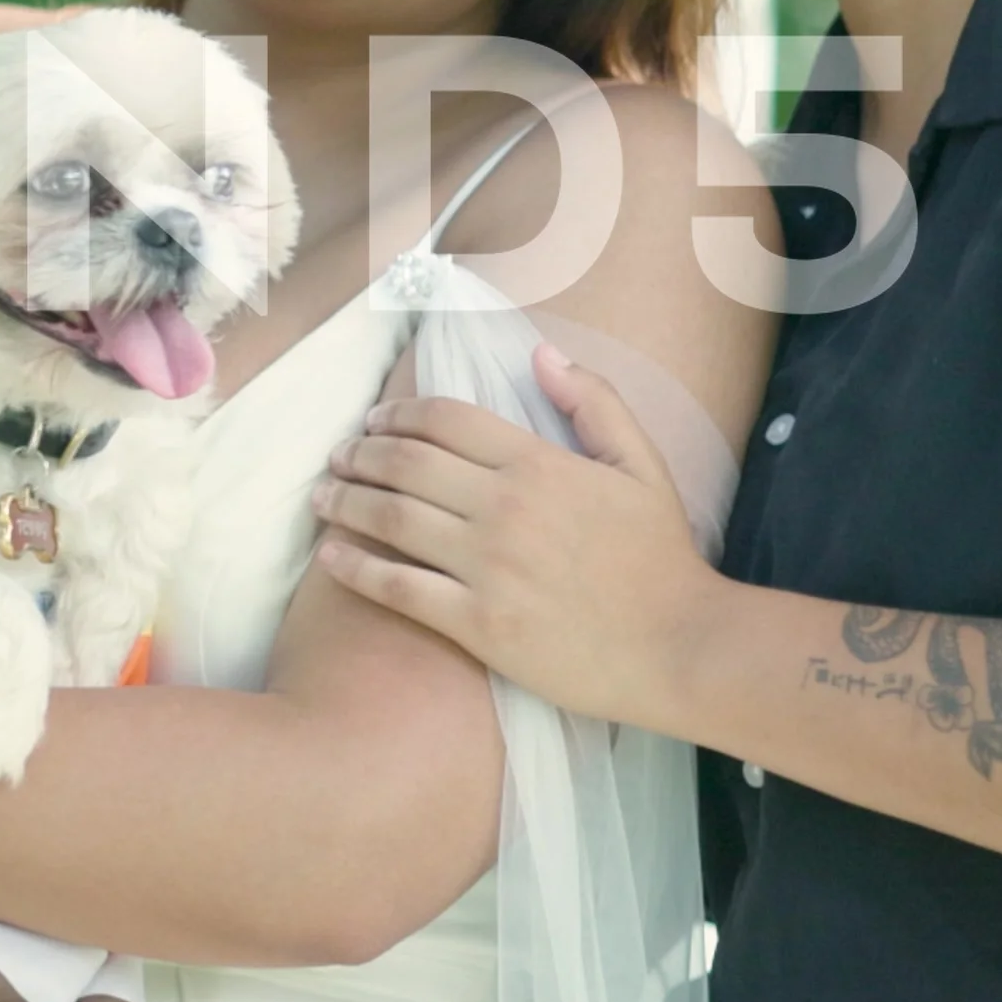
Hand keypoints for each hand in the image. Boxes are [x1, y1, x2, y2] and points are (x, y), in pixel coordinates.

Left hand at [310, 344, 720, 731]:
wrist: (680, 647)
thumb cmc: (661, 559)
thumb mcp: (642, 465)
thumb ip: (594, 401)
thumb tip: (540, 354)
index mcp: (537, 464)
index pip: (444, 420)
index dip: (399, 413)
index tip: (375, 420)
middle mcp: (503, 508)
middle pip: (405, 463)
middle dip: (360, 453)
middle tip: (337, 456)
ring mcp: (486, 567)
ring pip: (391, 519)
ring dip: (345, 501)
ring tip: (321, 496)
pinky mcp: (478, 625)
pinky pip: (398, 588)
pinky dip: (354, 568)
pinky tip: (329, 556)